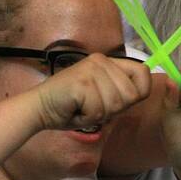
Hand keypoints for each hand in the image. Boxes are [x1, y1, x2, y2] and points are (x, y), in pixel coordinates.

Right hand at [32, 55, 151, 130]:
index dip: (139, 92)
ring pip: (115, 104)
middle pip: (130, 95)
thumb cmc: (70, 106)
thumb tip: (141, 93)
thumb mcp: (101, 95)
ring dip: (99, 115)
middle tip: (93, 107)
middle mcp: (101, 61)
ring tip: (82, 108)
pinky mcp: (82, 83)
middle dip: (114, 109)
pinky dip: (87, 118)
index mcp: (108, 61)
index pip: (143, 73)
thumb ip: (119, 91)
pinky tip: (75, 110)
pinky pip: (98, 111)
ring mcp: (91, 70)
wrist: (37, 108)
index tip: (122, 102)